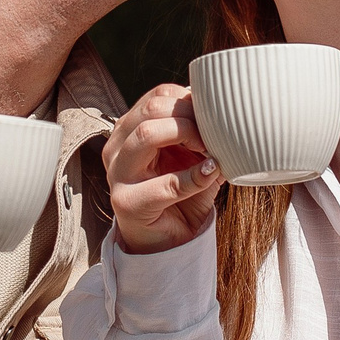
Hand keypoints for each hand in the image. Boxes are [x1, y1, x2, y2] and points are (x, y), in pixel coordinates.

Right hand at [104, 84, 222, 254]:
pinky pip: (166, 184)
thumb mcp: (190, 156)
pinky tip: (210, 172)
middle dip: (189, 115)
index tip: (212, 117)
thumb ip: (198, 132)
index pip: (157, 97)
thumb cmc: (181, 194)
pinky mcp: (127, 203)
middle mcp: (118, 147)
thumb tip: (221, 107)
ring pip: (147, 134)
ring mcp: (117, 174)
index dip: (189, 100)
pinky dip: (195, 177)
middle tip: (213, 133)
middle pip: (151, 108)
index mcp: (130, 130)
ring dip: (187, 136)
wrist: (168, 242)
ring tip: (209, 150)